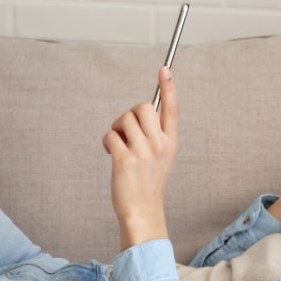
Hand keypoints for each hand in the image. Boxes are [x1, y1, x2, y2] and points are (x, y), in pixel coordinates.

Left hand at [103, 67, 178, 250]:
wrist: (143, 211)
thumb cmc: (148, 183)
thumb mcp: (161, 158)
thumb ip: (156, 136)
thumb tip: (141, 112)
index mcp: (171, 142)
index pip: (172, 109)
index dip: (168, 87)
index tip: (164, 69)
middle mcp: (160, 145)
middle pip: (143, 107)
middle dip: (130, 114)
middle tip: (126, 130)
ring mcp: (143, 152)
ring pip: (124, 119)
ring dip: (116, 128)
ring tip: (118, 145)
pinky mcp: (124, 160)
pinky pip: (111, 135)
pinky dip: (108, 142)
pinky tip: (111, 154)